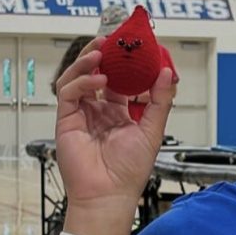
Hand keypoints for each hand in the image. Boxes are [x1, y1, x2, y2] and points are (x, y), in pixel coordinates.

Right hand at [54, 40, 176, 208]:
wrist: (108, 194)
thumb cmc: (129, 171)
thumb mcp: (153, 130)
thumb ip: (160, 101)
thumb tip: (168, 74)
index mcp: (121, 114)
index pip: (123, 80)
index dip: (128, 64)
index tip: (138, 48)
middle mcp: (100, 111)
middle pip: (98, 73)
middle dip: (104, 55)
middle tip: (113, 40)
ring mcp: (82, 114)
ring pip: (79, 77)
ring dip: (88, 61)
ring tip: (101, 50)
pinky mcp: (67, 119)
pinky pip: (69, 91)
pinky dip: (82, 81)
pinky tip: (98, 81)